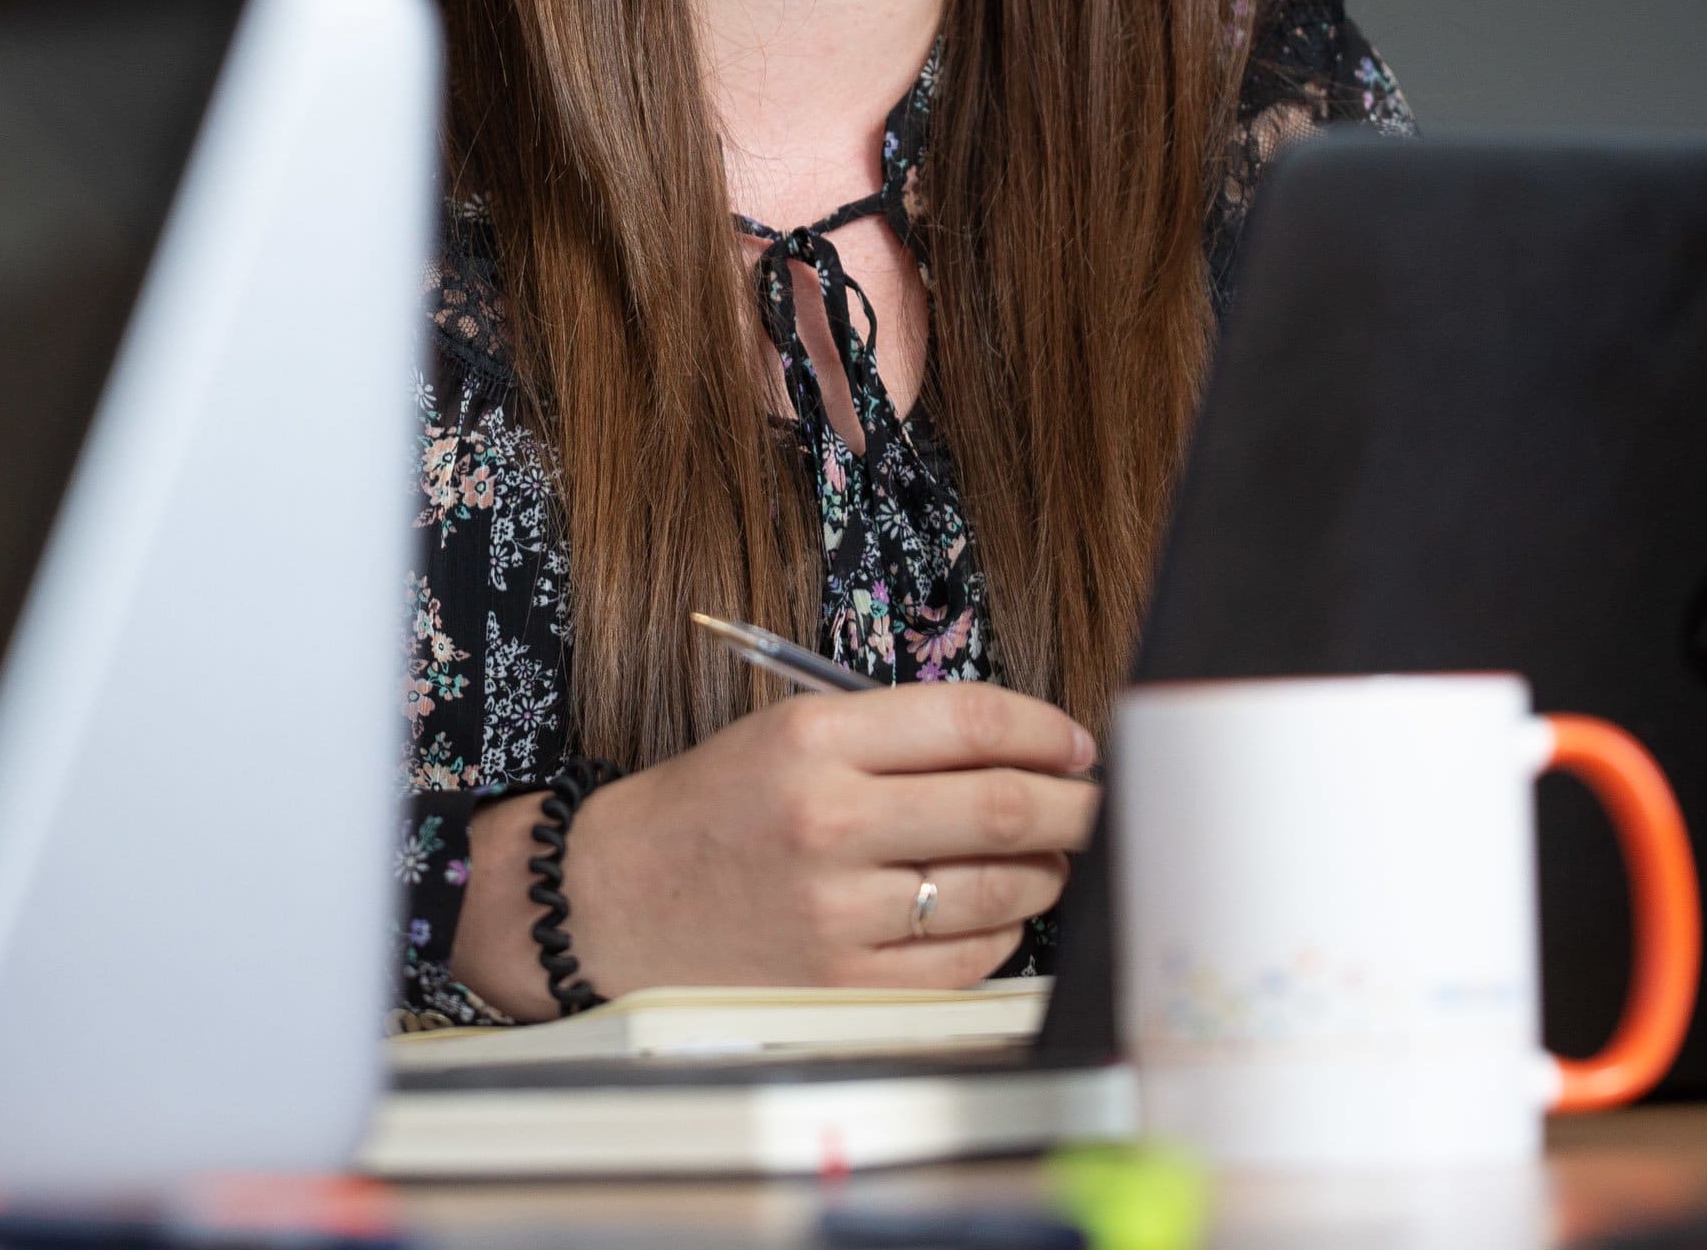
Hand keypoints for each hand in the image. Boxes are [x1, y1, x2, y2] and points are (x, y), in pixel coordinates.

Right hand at [449, 682, 1098, 1019]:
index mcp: (815, 739)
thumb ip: (897, 736)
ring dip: (1047, 872)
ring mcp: (838, 911)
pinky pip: (967, 960)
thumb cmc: (712, 810)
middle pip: (1005, 807)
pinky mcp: (843, 983)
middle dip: (1075, 803)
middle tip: (1095, 802)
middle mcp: (829, 822)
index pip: (973, 722)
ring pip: (1000, 889)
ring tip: (1048, 859)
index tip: (1078, 743)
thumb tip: (1027, 753)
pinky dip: (1001, 934)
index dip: (1048, 730)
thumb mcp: (785, 733)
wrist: (611, 900)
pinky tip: (992, 913)